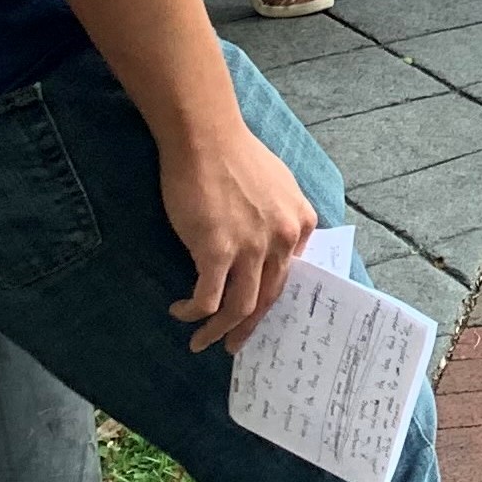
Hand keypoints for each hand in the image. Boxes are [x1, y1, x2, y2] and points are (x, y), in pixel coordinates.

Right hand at [159, 118, 320, 354]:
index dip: (274, 301)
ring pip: (240, 307)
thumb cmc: (235, 155)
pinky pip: (207, 299)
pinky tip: (180, 312)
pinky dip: (193, 312)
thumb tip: (273, 245)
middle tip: (233, 345)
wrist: (205, 136)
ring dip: (219, 331)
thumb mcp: (278, 184)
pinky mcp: (217, 251)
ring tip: (201, 341)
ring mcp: (252, 247)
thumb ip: (282, 217)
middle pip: (270, 297)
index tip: (259, 317)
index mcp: (302, 222)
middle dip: (250, 327)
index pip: (292, 275)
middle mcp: (285, 238)